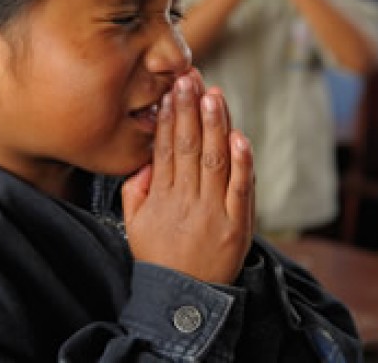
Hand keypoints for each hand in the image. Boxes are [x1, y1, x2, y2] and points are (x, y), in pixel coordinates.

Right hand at [121, 70, 254, 284]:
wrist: (184, 298)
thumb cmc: (158, 256)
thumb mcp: (133, 223)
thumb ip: (135, 190)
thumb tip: (146, 161)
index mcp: (160, 196)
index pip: (164, 147)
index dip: (169, 117)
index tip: (172, 90)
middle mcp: (186, 200)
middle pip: (188, 147)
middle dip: (190, 110)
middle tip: (190, 79)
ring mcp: (213, 212)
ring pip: (214, 160)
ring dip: (214, 125)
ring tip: (213, 95)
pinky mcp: (238, 226)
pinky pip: (241, 189)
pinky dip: (243, 164)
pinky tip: (240, 138)